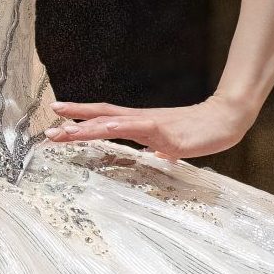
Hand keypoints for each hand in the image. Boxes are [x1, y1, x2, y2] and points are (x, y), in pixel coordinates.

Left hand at [43, 93, 256, 160]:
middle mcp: (141, 120)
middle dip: (74, 124)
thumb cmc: (198, 131)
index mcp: (139, 124)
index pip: (103, 117)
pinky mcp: (166, 136)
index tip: (57, 119)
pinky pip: (141, 130)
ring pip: (114, 123)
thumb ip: (158, 148)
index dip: (80, 117)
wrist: (225, 120)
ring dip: (89, 127)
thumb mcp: (171, 144)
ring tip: (66, 130)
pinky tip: (107, 128)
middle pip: (101, 118)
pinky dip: (122, 128)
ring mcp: (153, 126)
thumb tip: (152, 156)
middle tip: (48, 131)